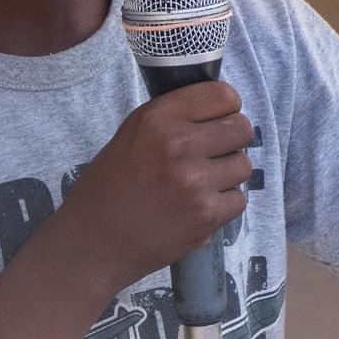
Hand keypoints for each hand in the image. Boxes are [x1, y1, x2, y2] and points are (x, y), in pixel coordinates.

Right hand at [53, 81, 253, 295]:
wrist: (94, 243)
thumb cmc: (107, 188)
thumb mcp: (131, 135)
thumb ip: (173, 120)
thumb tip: (217, 112)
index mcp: (158, 118)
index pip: (222, 95)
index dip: (225, 107)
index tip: (218, 118)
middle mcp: (179, 145)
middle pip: (241, 128)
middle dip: (232, 140)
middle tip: (214, 153)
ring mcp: (195, 182)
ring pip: (244, 165)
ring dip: (229, 173)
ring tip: (203, 182)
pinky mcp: (206, 215)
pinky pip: (239, 199)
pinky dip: (224, 204)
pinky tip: (199, 206)